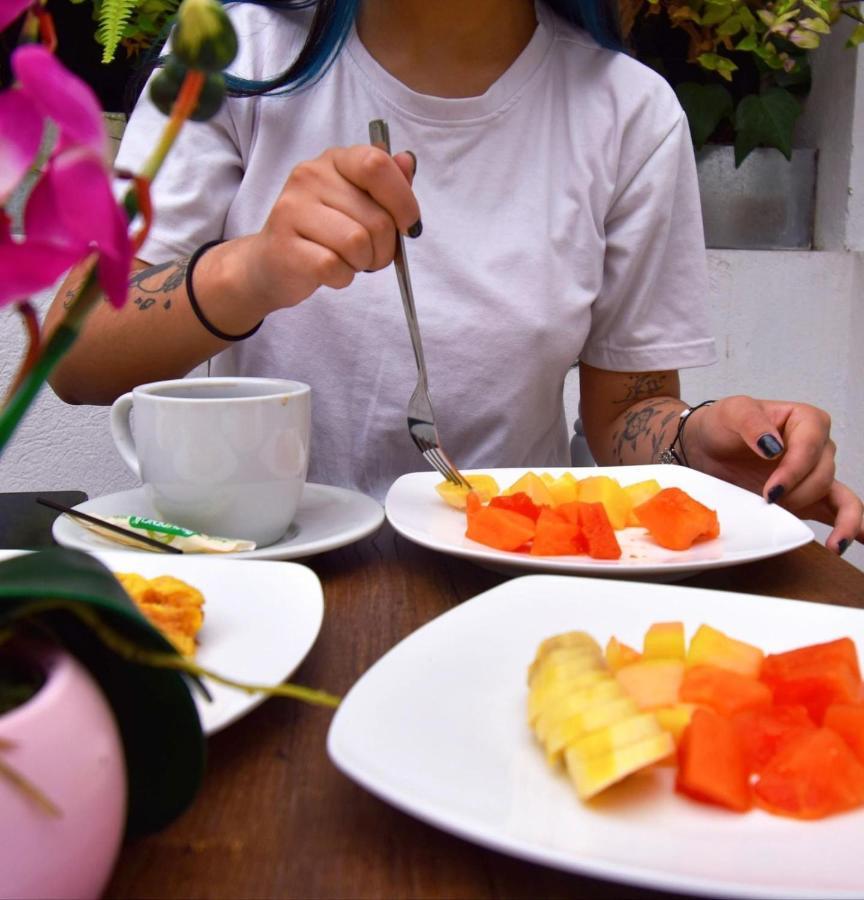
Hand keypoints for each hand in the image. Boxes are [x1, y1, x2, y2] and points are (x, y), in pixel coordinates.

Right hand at [230, 145, 419, 315]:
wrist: (269, 263)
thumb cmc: (322, 233)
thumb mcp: (357, 203)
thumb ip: (386, 183)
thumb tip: (407, 161)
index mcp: (334, 160)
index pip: (376, 165)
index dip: (403, 201)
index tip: (408, 226)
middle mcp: (310, 177)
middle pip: (377, 218)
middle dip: (385, 248)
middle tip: (371, 255)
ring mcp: (292, 209)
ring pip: (357, 243)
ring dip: (363, 263)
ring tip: (349, 261)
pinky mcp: (284, 246)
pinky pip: (334, 267)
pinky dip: (342, 278)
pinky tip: (331, 272)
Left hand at [686, 395, 863, 554]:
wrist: (706, 446)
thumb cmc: (722, 425)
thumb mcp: (732, 412)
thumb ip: (752, 423)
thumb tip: (774, 446)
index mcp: (806, 420)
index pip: (811, 448)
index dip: (794, 471)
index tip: (770, 491)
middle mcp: (818, 447)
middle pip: (823, 475)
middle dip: (797, 494)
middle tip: (767, 502)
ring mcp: (815, 474)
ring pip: (840, 497)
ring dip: (830, 517)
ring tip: (827, 540)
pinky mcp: (809, 497)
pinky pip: (839, 510)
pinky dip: (850, 527)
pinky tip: (851, 542)